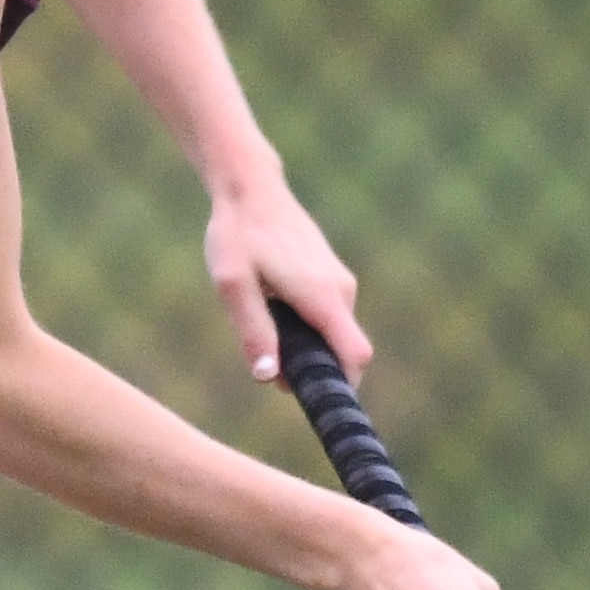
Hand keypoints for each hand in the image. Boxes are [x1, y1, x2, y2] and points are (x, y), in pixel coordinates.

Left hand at [206, 172, 368, 387]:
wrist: (249, 189)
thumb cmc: (238, 236)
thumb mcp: (233, 286)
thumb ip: (253, 332)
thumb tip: (269, 377)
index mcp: (322, 297)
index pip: (355, 355)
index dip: (343, 386)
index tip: (316, 401)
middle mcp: (341, 290)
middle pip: (345, 350)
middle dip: (316, 370)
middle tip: (271, 367)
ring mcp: (339, 281)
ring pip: (335, 334)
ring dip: (308, 348)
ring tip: (266, 330)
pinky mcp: (331, 275)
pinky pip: (329, 317)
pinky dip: (308, 329)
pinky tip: (274, 311)